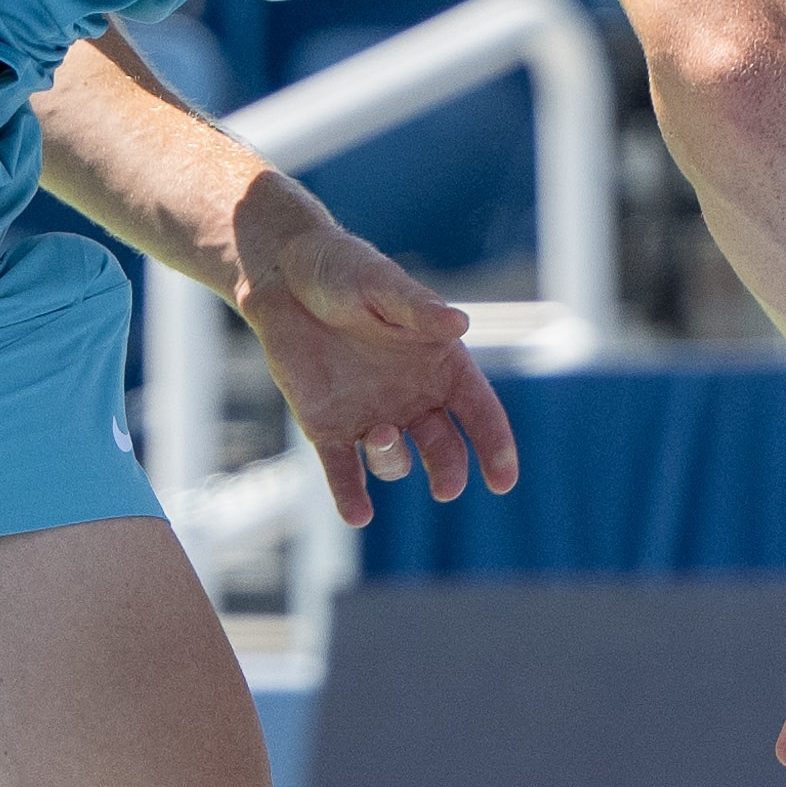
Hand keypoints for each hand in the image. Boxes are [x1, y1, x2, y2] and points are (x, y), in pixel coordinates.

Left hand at [235, 180, 513, 518]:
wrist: (282, 276)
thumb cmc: (343, 271)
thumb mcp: (382, 284)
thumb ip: (417, 309)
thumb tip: (458, 324)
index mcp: (440, 364)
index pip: (479, 411)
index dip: (495, 447)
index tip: (503, 480)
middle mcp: (413, 398)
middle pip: (444, 448)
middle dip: (449, 471)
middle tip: (446, 487)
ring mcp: (371, 416)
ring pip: (394, 461)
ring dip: (393, 460)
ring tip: (381, 435)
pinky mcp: (328, 428)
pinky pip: (343, 471)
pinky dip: (350, 495)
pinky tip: (357, 515)